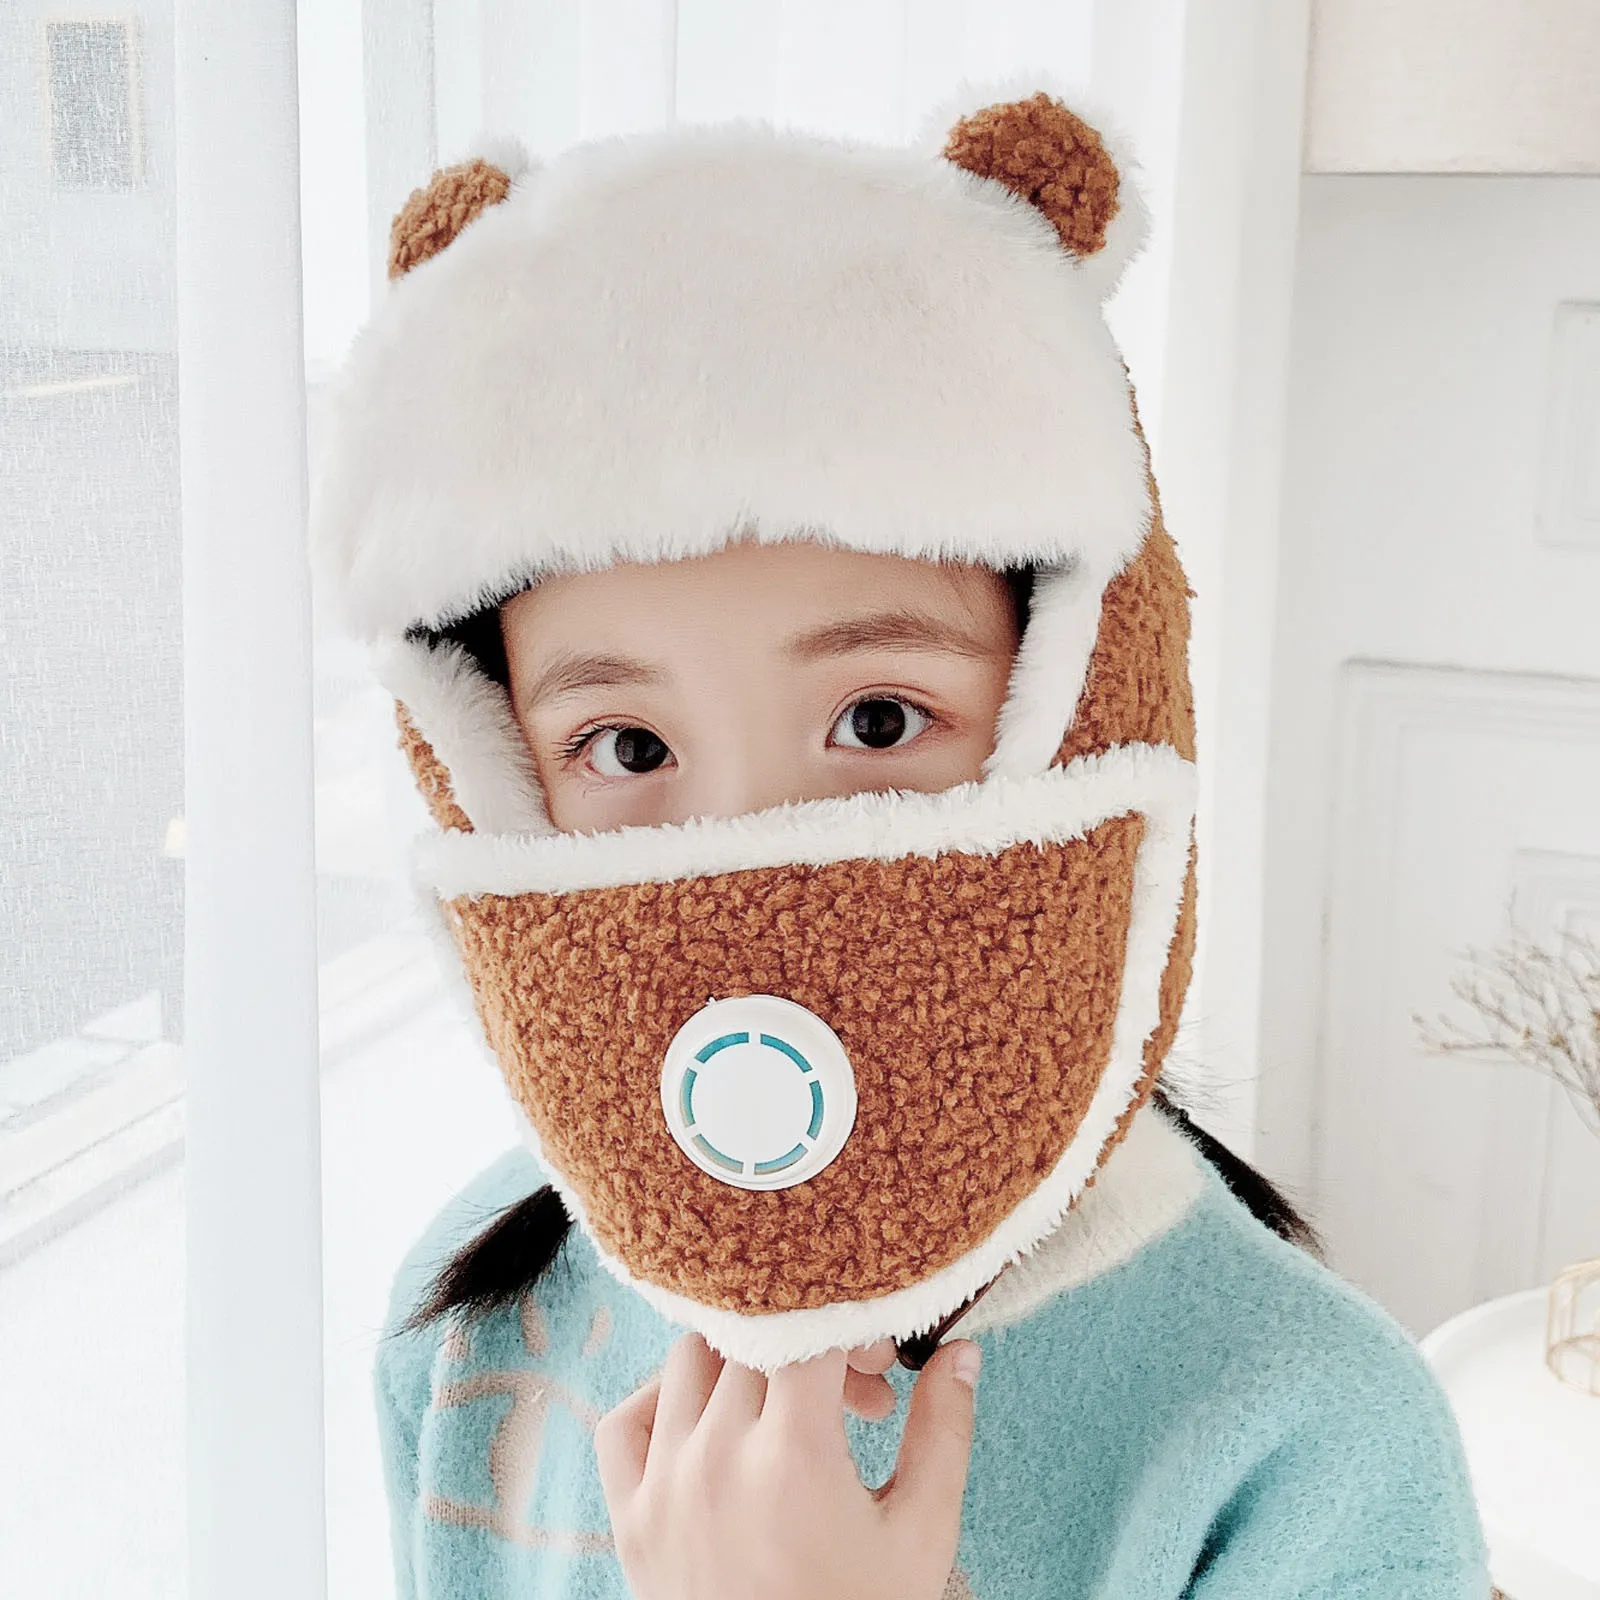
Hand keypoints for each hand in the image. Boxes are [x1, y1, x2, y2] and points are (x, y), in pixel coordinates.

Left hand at [594, 1330, 980, 1599]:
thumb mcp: (921, 1535)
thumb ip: (944, 1432)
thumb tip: (960, 1351)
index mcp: (792, 1458)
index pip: (810, 1329)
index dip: (852, 1328)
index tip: (881, 1363)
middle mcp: (716, 1460)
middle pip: (755, 1338)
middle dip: (812, 1347)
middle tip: (859, 1397)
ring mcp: (661, 1487)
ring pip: (689, 1360)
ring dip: (745, 1364)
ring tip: (795, 1414)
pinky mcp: (629, 1518)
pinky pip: (625, 1420)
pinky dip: (663, 1400)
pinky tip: (713, 1424)